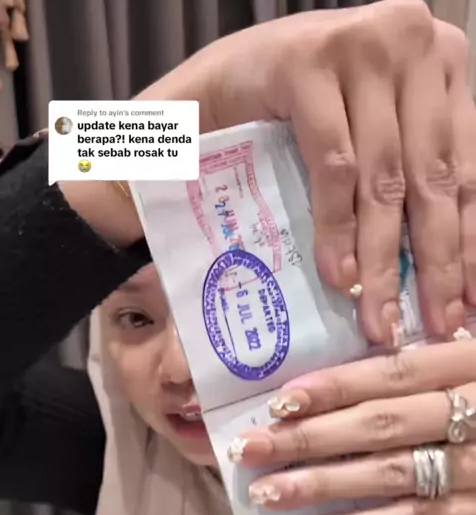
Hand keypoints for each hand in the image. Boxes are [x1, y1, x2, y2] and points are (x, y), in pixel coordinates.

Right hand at [64, 1, 475, 344]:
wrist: (212, 88)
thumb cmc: (294, 120)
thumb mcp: (369, 142)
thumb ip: (408, 183)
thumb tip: (442, 273)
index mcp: (441, 63)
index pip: (466, 169)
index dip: (468, 244)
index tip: (467, 304)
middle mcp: (411, 42)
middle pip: (432, 176)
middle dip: (433, 263)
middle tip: (433, 325)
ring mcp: (360, 48)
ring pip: (385, 178)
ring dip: (382, 260)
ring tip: (379, 317)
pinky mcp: (308, 62)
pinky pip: (335, 164)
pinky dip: (336, 226)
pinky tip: (339, 273)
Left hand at [229, 339, 475, 514]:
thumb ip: (450, 350)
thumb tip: (384, 345)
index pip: (398, 372)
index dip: (337, 385)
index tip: (280, 397)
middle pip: (381, 425)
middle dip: (309, 438)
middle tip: (248, 448)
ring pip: (392, 476)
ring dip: (323, 485)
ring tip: (267, 492)